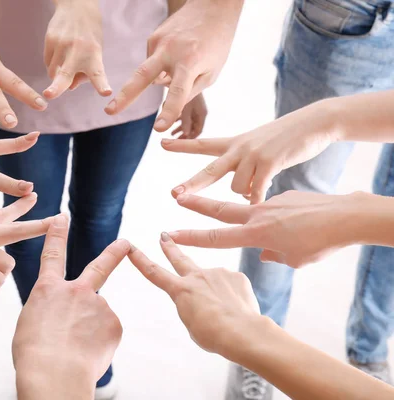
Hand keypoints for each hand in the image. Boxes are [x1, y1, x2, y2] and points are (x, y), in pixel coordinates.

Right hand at [13, 215, 127, 397]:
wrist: (54, 373)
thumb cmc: (35, 354)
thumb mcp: (30, 324)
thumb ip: (51, 312)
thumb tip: (65, 318)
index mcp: (48, 290)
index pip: (53, 255)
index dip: (57, 234)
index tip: (62, 217)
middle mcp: (76, 290)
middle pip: (100, 266)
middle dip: (114, 253)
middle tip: (126, 243)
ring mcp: (98, 305)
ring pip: (98, 317)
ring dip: (90, 331)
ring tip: (76, 349)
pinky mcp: (114, 323)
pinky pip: (107, 333)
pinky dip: (99, 344)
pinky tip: (88, 353)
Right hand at [43, 0, 110, 98]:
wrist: (77, 7)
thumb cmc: (89, 37)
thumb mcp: (95, 53)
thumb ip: (86, 74)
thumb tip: (69, 88)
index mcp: (94, 55)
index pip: (98, 74)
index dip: (101, 84)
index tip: (106, 92)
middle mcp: (78, 50)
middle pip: (65, 74)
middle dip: (57, 87)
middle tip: (49, 95)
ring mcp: (62, 44)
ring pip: (53, 73)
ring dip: (57, 75)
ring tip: (66, 62)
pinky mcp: (50, 39)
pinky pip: (48, 62)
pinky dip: (53, 64)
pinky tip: (60, 53)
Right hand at [105, 0, 241, 131]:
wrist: (212, 7)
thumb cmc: (216, 44)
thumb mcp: (212, 73)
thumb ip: (189, 91)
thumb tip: (166, 101)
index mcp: (190, 62)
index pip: (178, 92)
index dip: (169, 112)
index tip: (159, 129)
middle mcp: (171, 50)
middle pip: (142, 76)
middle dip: (125, 96)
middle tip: (109, 112)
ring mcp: (158, 41)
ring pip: (152, 72)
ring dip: (162, 75)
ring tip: (188, 59)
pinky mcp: (152, 37)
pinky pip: (154, 62)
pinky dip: (163, 65)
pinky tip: (178, 53)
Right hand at [128, 233, 258, 355]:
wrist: (242, 332)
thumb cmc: (214, 335)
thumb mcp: (193, 325)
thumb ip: (194, 306)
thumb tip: (206, 296)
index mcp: (180, 291)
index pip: (154, 273)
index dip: (140, 260)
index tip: (131, 247)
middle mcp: (197, 276)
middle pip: (179, 258)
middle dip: (170, 247)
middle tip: (163, 236)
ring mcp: (217, 273)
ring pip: (214, 282)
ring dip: (216, 293)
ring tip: (225, 313)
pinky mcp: (237, 275)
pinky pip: (232, 285)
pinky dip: (234, 296)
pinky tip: (238, 309)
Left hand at [163, 101, 335, 202]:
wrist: (315, 122)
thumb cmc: (287, 138)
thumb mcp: (259, 145)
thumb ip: (247, 167)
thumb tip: (243, 194)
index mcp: (235, 143)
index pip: (203, 144)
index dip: (182, 145)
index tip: (160, 143)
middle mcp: (240, 148)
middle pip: (210, 170)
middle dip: (191, 184)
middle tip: (172, 194)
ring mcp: (254, 155)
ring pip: (235, 187)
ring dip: (245, 195)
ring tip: (258, 191)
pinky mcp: (270, 162)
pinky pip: (257, 190)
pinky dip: (259, 199)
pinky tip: (264, 202)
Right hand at [169, 191, 362, 267]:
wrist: (346, 216)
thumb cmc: (320, 242)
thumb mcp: (294, 259)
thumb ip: (273, 254)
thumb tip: (265, 252)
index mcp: (256, 234)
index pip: (217, 237)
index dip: (192, 237)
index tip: (172, 234)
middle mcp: (258, 215)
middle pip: (219, 209)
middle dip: (196, 204)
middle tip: (177, 196)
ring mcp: (270, 203)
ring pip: (246, 207)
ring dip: (242, 212)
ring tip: (272, 226)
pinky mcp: (284, 197)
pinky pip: (273, 210)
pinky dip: (278, 219)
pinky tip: (301, 226)